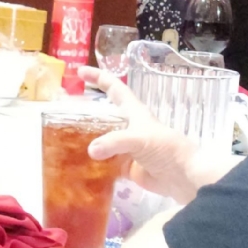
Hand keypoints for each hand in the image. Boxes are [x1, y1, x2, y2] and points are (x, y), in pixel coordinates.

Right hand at [79, 67, 226, 205]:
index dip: (98, 77)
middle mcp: (128, 126)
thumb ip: (114, 142)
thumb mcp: (139, 137)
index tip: (80, 71)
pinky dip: (95, 164)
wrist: (184, 175)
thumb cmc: (165, 147)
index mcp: (133, 111)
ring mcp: (127, 147)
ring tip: (65, 142)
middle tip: (64, 115)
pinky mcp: (127, 167)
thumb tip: (91, 150)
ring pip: (102, 140)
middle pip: (103, 115)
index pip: (113, 87)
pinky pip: (106, 163)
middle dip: (86, 113)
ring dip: (88, 141)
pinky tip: (80, 166)